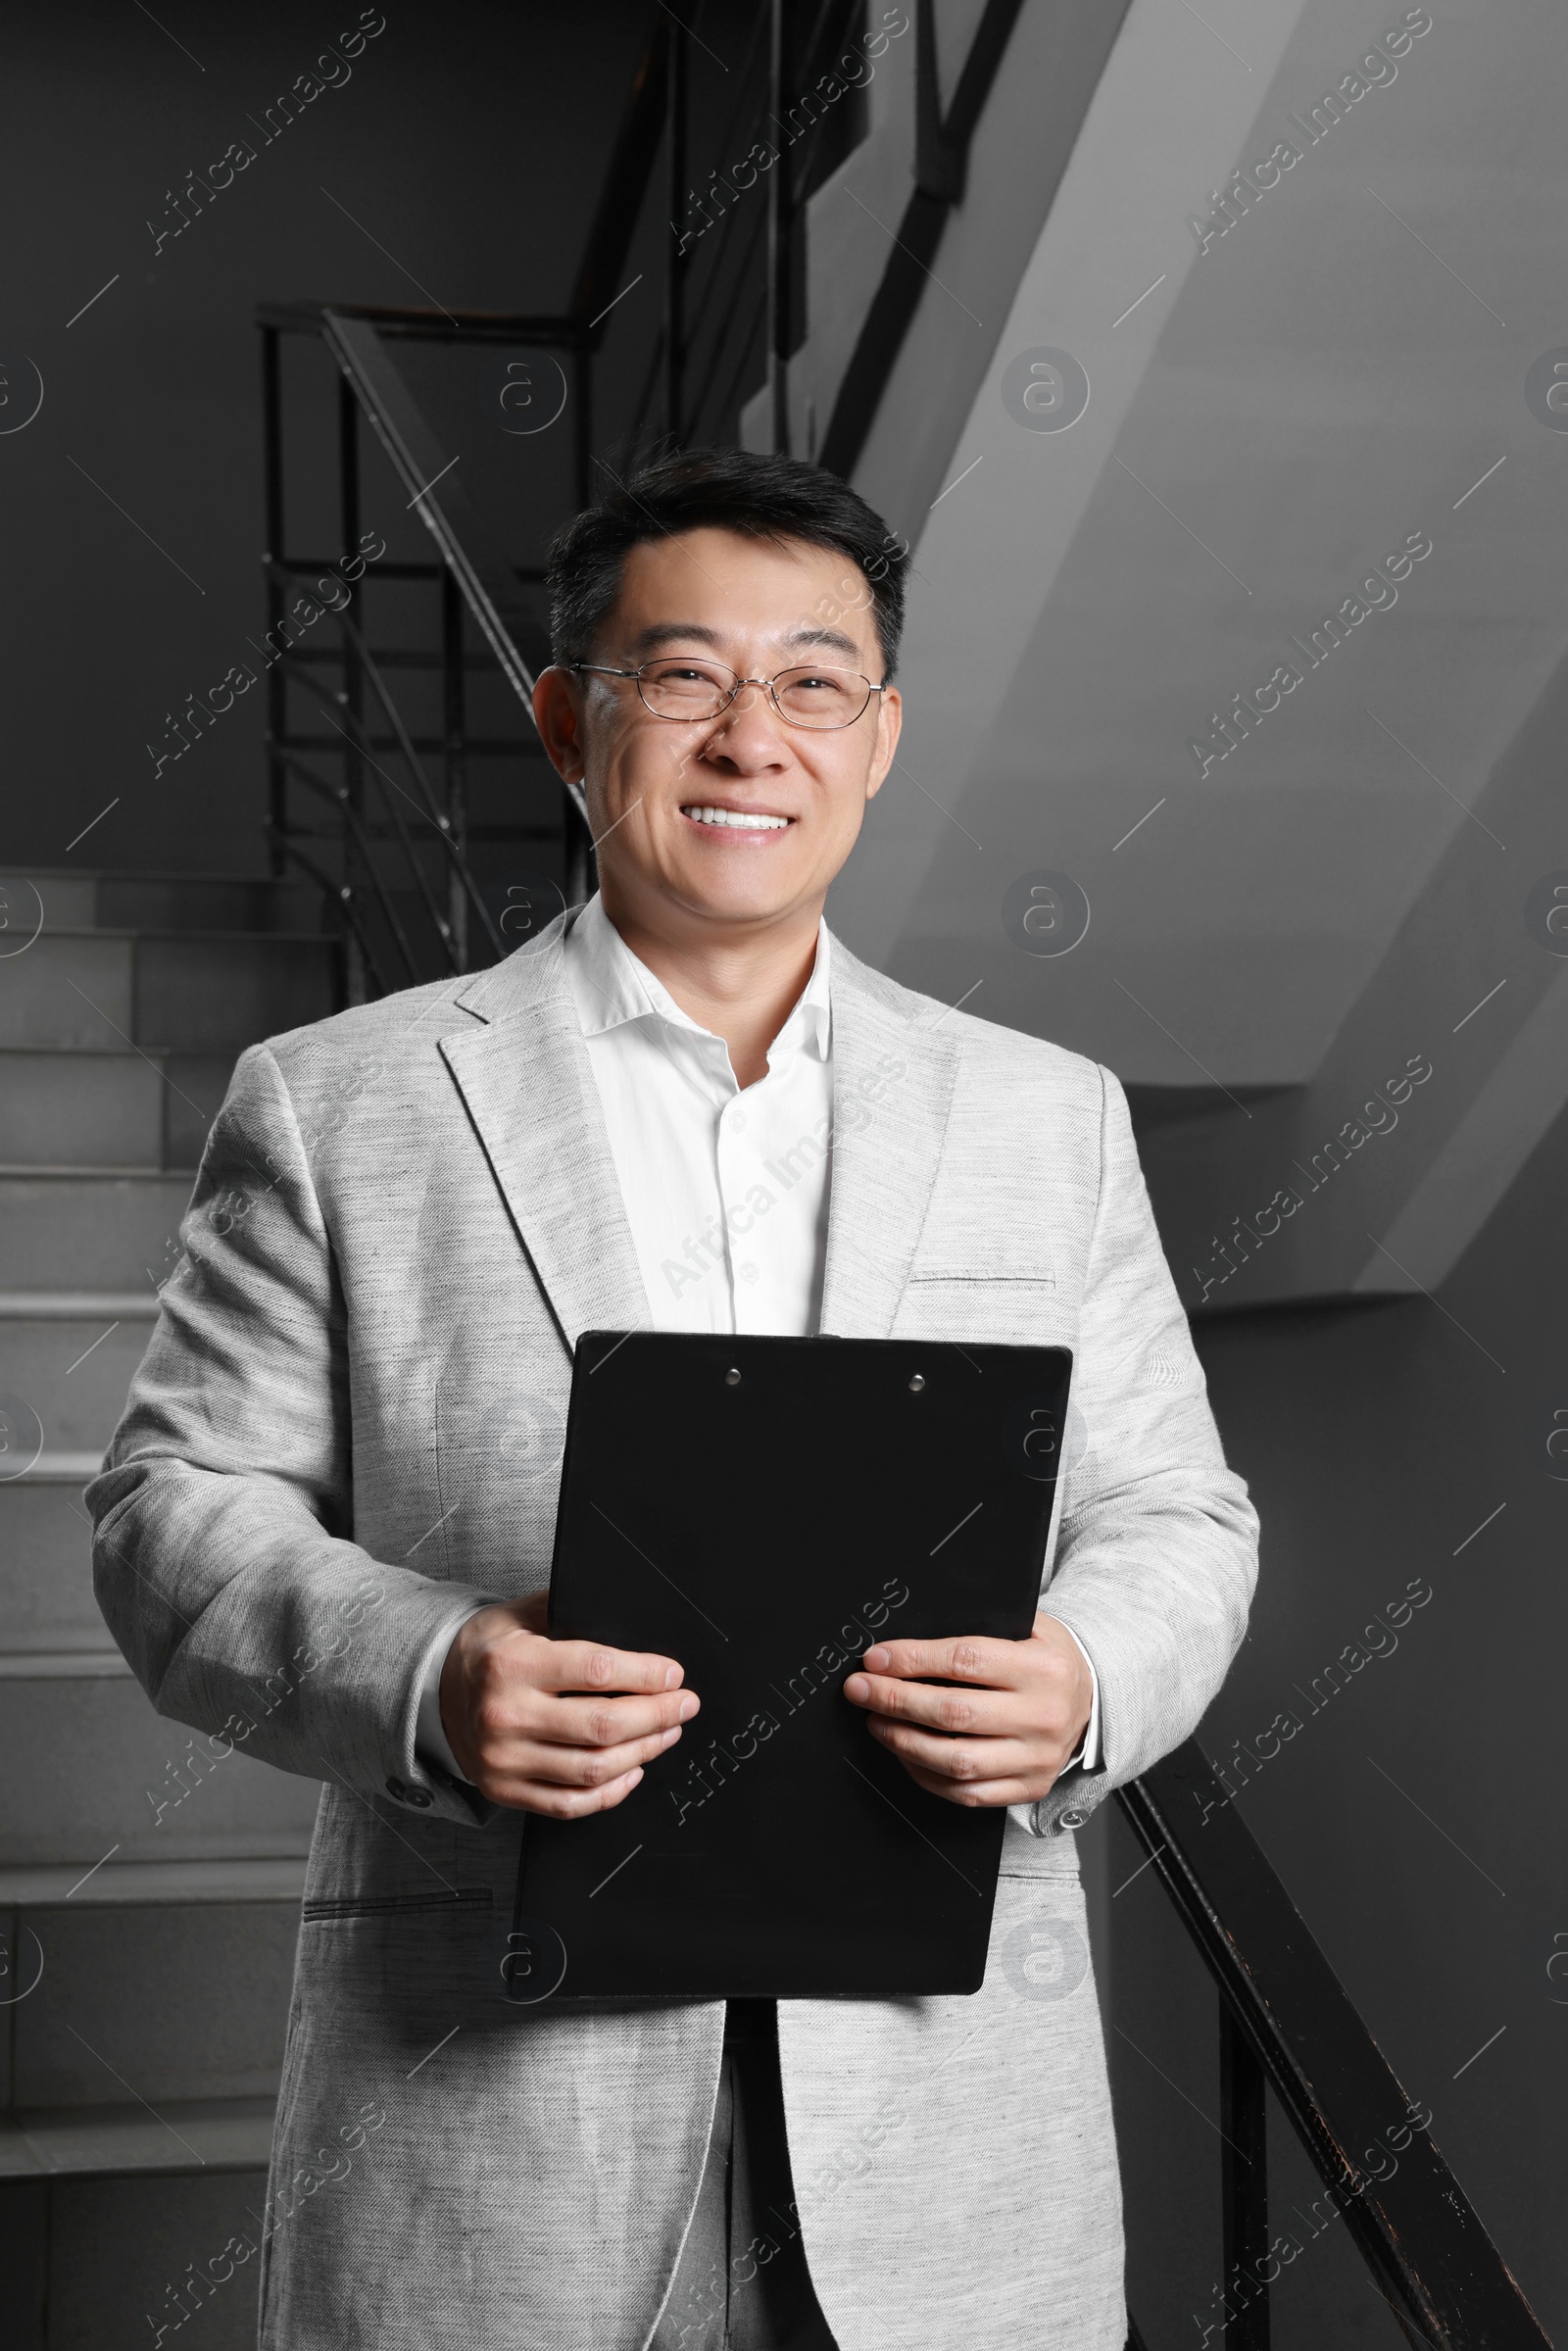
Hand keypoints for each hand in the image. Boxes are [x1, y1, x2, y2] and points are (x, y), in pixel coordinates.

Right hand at [438, 1592, 699, 1816]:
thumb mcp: (521, 1615)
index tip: (673, 1675)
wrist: (435, 1691)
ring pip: (593, 1768)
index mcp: (513, 1664)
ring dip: (644, 1752)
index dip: (646, 1674)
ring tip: (667, 1733)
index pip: (597, 1670)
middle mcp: (505, 1715)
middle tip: (685, 1705)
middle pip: (603, 1725)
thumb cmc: (492, 1650)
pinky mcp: (504, 1790)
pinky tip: (634, 1770)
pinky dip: (610, 1792)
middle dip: (657, 1715)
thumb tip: (633, 1619)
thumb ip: (571, 1613)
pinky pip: (570, 1803)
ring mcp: (503, 1759)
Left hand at [842, 1612, 1090, 1807]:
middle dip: (896, 1700)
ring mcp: (1037, 1758)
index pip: (966, 1661)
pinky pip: (967, 1793)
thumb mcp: (1028, 1627)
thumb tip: (908, 1643)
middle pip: (954, 1713)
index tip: (876, 1659)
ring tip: (877, 1721)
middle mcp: (1044, 1716)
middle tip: (861, 1689)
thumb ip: (979, 1629)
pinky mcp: (1029, 1788)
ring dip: (903, 1741)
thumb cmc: (1045, 1658)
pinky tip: (905, 1753)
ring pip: (956, 1760)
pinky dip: (926, 1775)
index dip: (912, 1660)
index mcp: (1044, 1667)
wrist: (1092, 1700)